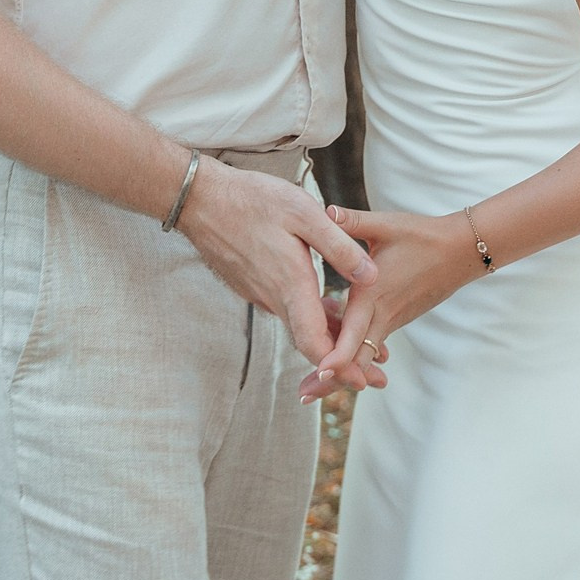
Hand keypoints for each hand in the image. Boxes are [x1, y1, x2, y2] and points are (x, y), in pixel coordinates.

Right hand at [175, 159, 378, 384]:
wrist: (200, 200)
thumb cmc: (253, 201)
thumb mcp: (304, 212)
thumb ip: (338, 246)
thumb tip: (372, 277)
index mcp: (290, 285)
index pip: (314, 345)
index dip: (339, 367)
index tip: (362, 380)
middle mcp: (273, 298)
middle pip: (311, 341)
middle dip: (343, 356)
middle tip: (378, 367)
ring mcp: (260, 293)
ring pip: (299, 323)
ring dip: (328, 333)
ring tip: (360, 331)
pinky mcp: (252, 285)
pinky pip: (286, 308)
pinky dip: (309, 314)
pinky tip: (328, 303)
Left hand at [300, 205, 477, 398]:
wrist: (460, 251)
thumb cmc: (420, 235)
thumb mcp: (384, 225)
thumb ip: (352, 221)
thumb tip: (325, 211)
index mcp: (373, 293)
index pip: (354, 334)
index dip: (337, 356)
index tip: (318, 374)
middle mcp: (381, 313)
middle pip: (357, 358)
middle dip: (330, 379)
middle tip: (303, 397)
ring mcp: (391, 320)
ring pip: (365, 357)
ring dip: (341, 373)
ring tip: (313, 389)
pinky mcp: (395, 320)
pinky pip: (373, 346)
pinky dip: (356, 358)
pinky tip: (338, 365)